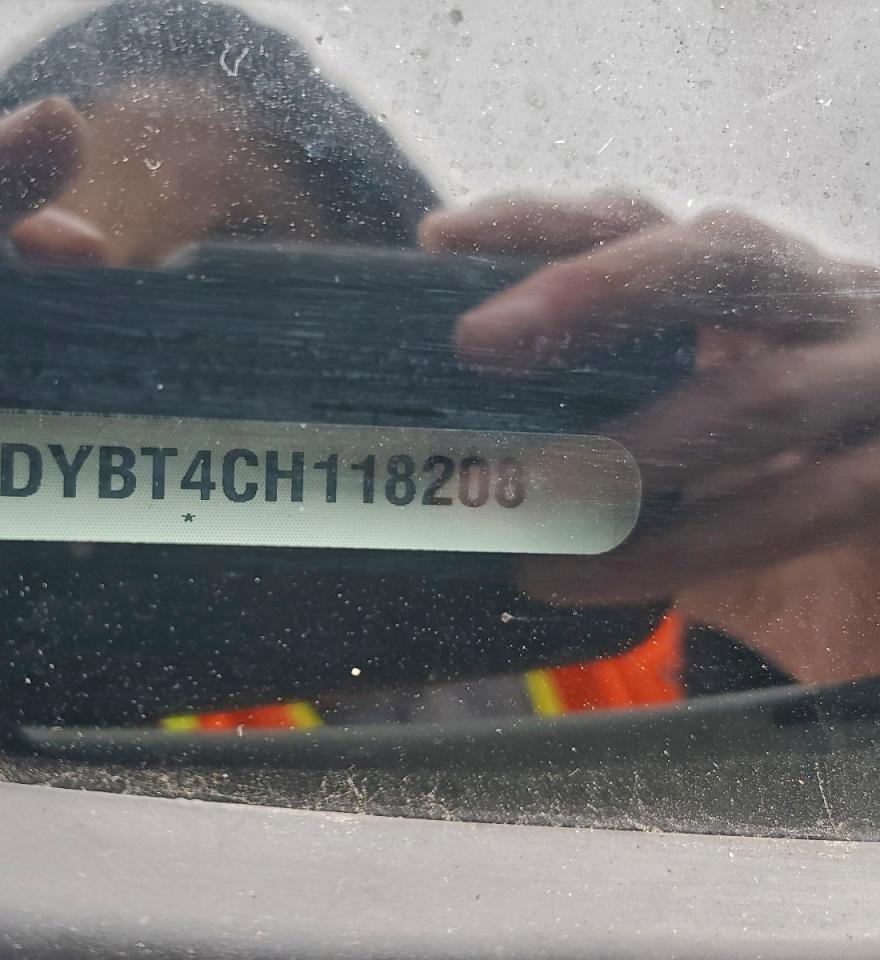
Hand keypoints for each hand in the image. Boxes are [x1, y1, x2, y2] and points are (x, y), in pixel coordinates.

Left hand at [421, 194, 879, 681]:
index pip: (647, 221)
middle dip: (593, 292)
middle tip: (478, 341)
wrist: (879, 592)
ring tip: (518, 492)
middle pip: (717, 259)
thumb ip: (597, 420)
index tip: (440, 239)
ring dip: (627, 448)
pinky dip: (677, 549)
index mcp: (753, 283)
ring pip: (760, 394)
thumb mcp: (678, 440)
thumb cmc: (769, 496)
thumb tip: (455, 446)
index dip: (544, 221)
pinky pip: (789, 511)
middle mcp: (825, 305)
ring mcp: (877, 382)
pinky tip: (578, 573)